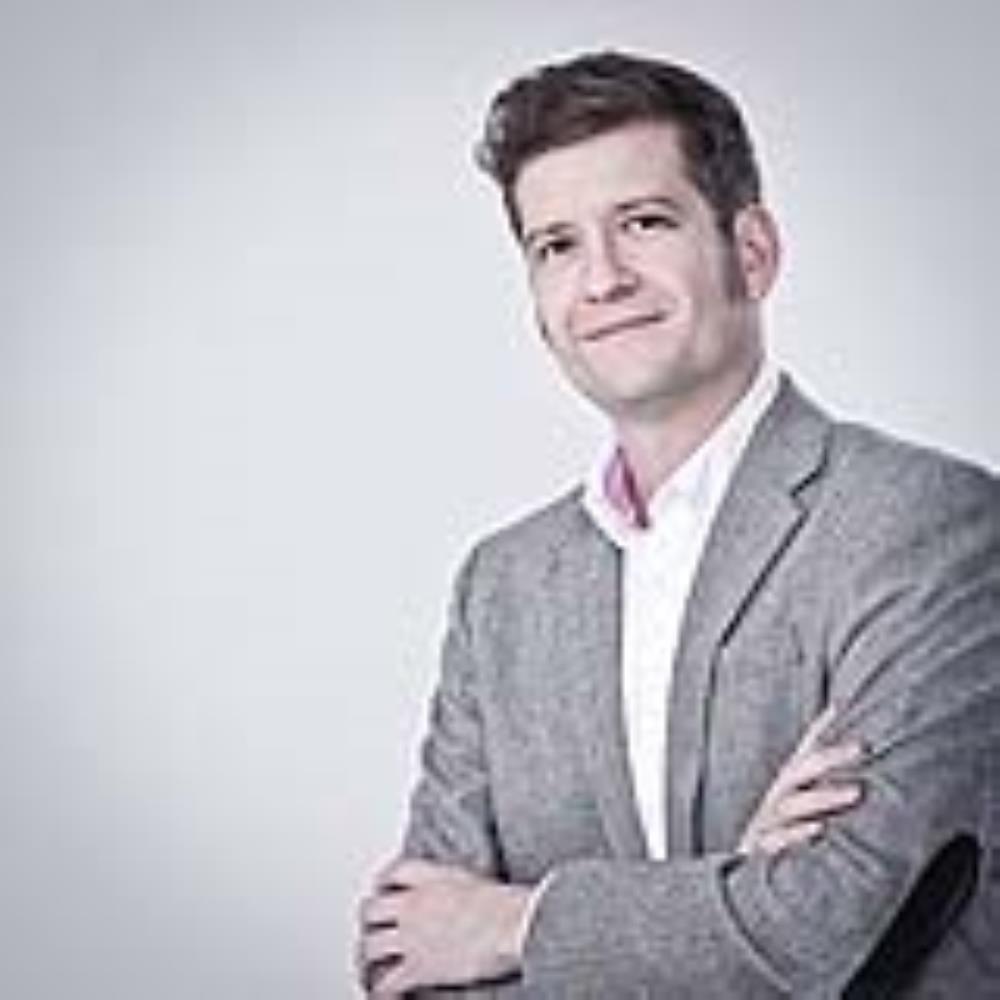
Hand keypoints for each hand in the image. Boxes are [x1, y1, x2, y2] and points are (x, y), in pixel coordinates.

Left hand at [356, 858, 531, 996]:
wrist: (512, 924)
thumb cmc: (503, 903)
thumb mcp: (474, 880)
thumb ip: (455, 884)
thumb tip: (460, 892)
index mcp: (429, 879)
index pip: (394, 872)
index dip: (384, 880)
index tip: (382, 886)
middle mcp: (414, 905)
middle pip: (372, 909)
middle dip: (369, 919)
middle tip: (371, 925)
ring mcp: (412, 937)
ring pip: (371, 945)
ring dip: (368, 956)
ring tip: (369, 963)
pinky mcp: (418, 968)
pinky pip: (388, 983)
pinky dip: (381, 991)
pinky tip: (382, 994)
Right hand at [738, 707, 863, 855]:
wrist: (749, 864)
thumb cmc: (781, 829)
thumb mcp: (798, 800)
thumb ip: (821, 775)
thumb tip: (845, 732)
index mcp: (789, 783)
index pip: (806, 749)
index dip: (822, 727)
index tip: (843, 707)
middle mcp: (778, 796)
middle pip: (802, 769)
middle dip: (831, 757)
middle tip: (862, 747)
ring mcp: (770, 820)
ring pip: (794, 802)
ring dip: (825, 795)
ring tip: (856, 791)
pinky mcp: (763, 846)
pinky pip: (780, 838)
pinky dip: (798, 833)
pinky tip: (819, 829)